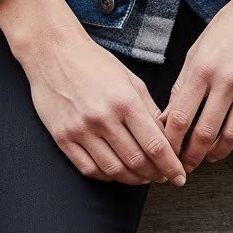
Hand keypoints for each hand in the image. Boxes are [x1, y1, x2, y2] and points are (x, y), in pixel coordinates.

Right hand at [21, 30, 187, 186]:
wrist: (53, 52)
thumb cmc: (93, 63)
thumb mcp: (130, 79)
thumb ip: (150, 109)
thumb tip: (166, 137)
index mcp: (125, 101)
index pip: (155, 145)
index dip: (170, 166)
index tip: (178, 177)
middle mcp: (103, 118)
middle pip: (136, 161)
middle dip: (154, 174)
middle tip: (162, 176)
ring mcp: (81, 130)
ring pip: (113, 170)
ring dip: (133, 179)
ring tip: (142, 177)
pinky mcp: (62, 138)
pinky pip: (88, 168)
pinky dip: (107, 176)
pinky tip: (116, 172)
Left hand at [157, 0, 232, 171]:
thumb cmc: (231, 24)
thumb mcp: (198, 49)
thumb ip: (183, 84)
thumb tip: (169, 117)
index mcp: (202, 69)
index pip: (179, 118)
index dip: (170, 143)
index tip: (166, 154)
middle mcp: (227, 80)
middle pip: (204, 133)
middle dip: (191, 157)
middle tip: (186, 165)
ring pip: (232, 136)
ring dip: (218, 154)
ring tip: (210, 157)